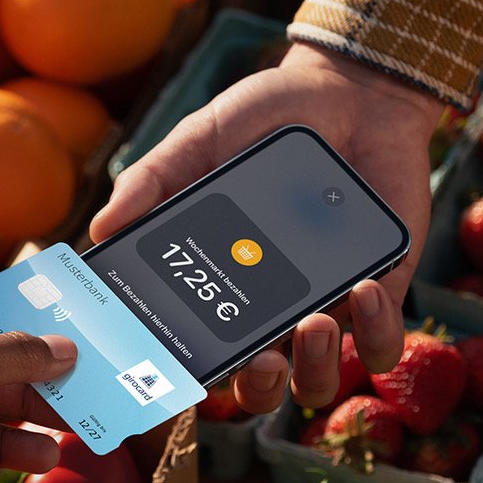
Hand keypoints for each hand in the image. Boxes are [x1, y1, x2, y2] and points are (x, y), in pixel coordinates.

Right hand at [90, 43, 443, 413]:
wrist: (347, 94)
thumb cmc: (263, 122)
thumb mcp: (198, 143)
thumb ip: (152, 180)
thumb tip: (101, 229)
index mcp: (220, 285)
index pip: (197, 350)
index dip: (185, 375)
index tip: (178, 366)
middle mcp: (269, 310)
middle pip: (258, 387)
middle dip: (258, 388)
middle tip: (260, 359)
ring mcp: (325, 307)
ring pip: (317, 381)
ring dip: (315, 368)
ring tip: (312, 322)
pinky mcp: (379, 293)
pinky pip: (380, 344)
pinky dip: (377, 331)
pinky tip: (363, 288)